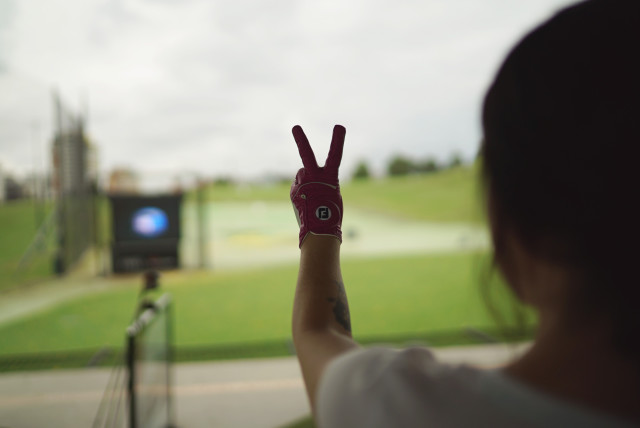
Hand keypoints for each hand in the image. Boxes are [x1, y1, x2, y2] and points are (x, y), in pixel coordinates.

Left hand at [290, 125, 345, 247]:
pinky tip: (305, 201)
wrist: (319, 231)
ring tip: (312, 195)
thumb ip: (322, 181)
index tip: (339, 126)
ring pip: (302, 173)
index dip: (338, 140)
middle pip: (306, 155)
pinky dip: (300, 190)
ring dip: (305, 179)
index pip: (336, 155)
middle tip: (295, 127)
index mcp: (330, 178)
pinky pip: (297, 185)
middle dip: (301, 140)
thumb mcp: (332, 194)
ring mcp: (302, 184)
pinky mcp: (293, 191)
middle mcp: (314, 177)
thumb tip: (303, 175)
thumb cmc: (332, 214)